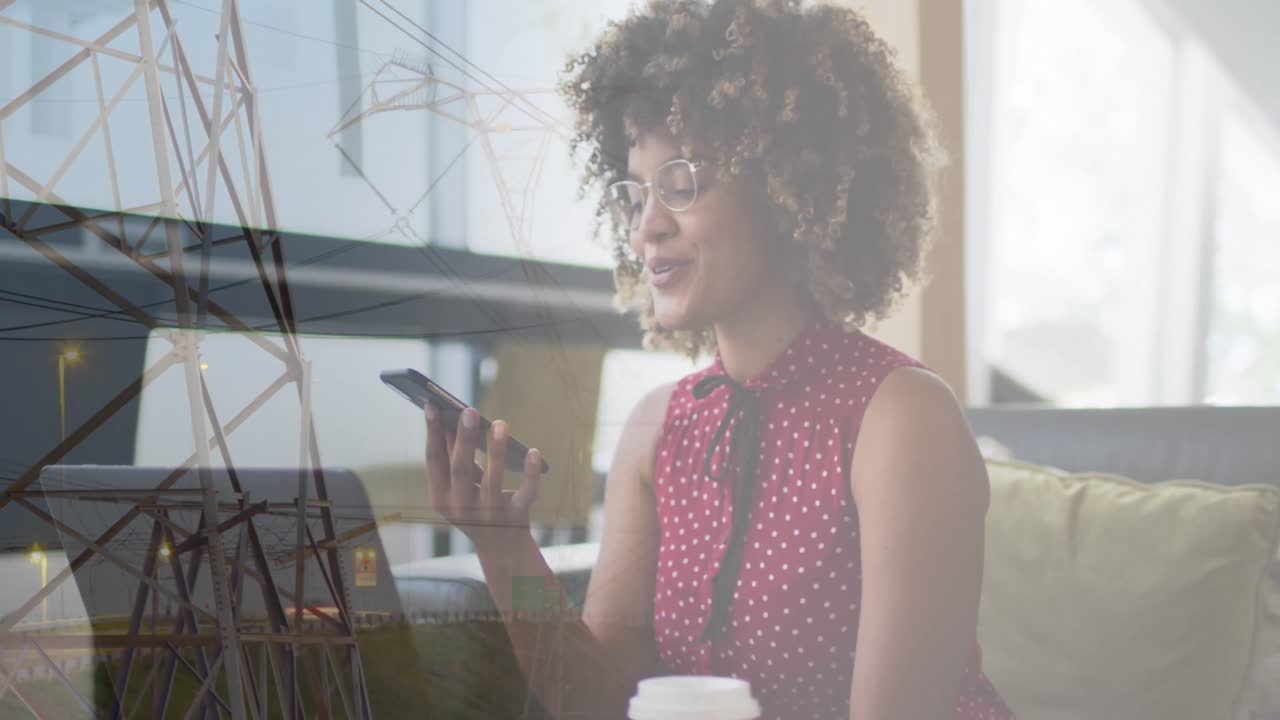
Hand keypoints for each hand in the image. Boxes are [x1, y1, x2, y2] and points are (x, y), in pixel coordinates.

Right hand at [424, 404, 542, 550]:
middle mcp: (461, 508)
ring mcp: (489, 514)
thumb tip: (451, 420)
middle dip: (463, 439)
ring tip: (500, 423)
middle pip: (460, 469)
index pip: (434, 461)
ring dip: (497, 450)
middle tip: (468, 411)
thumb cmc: (476, 507)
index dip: (432, 432)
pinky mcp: (515, 516)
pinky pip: (525, 493)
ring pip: (493, 479)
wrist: (501, 548)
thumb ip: (454, 458)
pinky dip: (529, 473)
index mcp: (441, 497)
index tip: (432, 405)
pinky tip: (533, 452)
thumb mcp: (459, 486)